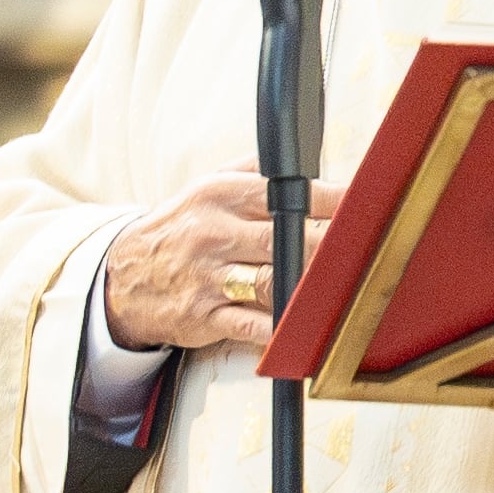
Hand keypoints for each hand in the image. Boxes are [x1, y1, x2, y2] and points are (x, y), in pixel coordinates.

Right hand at [101, 164, 344, 350]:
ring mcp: (209, 276)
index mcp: (220, 195)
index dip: (331, 201)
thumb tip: (308, 163)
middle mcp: (215, 232)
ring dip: (312, 286)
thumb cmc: (180, 228)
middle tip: (369, 247)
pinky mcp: (204, 315)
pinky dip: (282, 329)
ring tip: (348, 286)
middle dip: (330, 244)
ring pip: (273, 281)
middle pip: (286, 237)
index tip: (366, 206)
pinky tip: (308, 328)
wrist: (124, 276)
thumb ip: (254, 173)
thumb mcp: (206, 187)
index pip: (286, 193)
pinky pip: (252, 324)